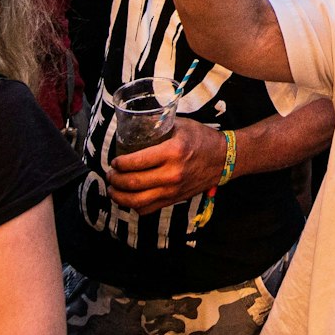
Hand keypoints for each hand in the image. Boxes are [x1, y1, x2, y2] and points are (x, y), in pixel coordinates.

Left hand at [106, 116, 226, 212]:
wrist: (224, 159)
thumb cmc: (202, 139)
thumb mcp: (180, 125)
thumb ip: (158, 126)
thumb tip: (135, 125)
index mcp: (172, 152)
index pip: (137, 162)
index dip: (119, 164)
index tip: (114, 162)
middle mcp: (172, 174)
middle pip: (133, 183)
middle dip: (115, 180)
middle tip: (110, 175)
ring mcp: (173, 190)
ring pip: (138, 201)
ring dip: (120, 197)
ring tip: (113, 190)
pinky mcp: (175, 199)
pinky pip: (148, 209)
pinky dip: (134, 206)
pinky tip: (129, 198)